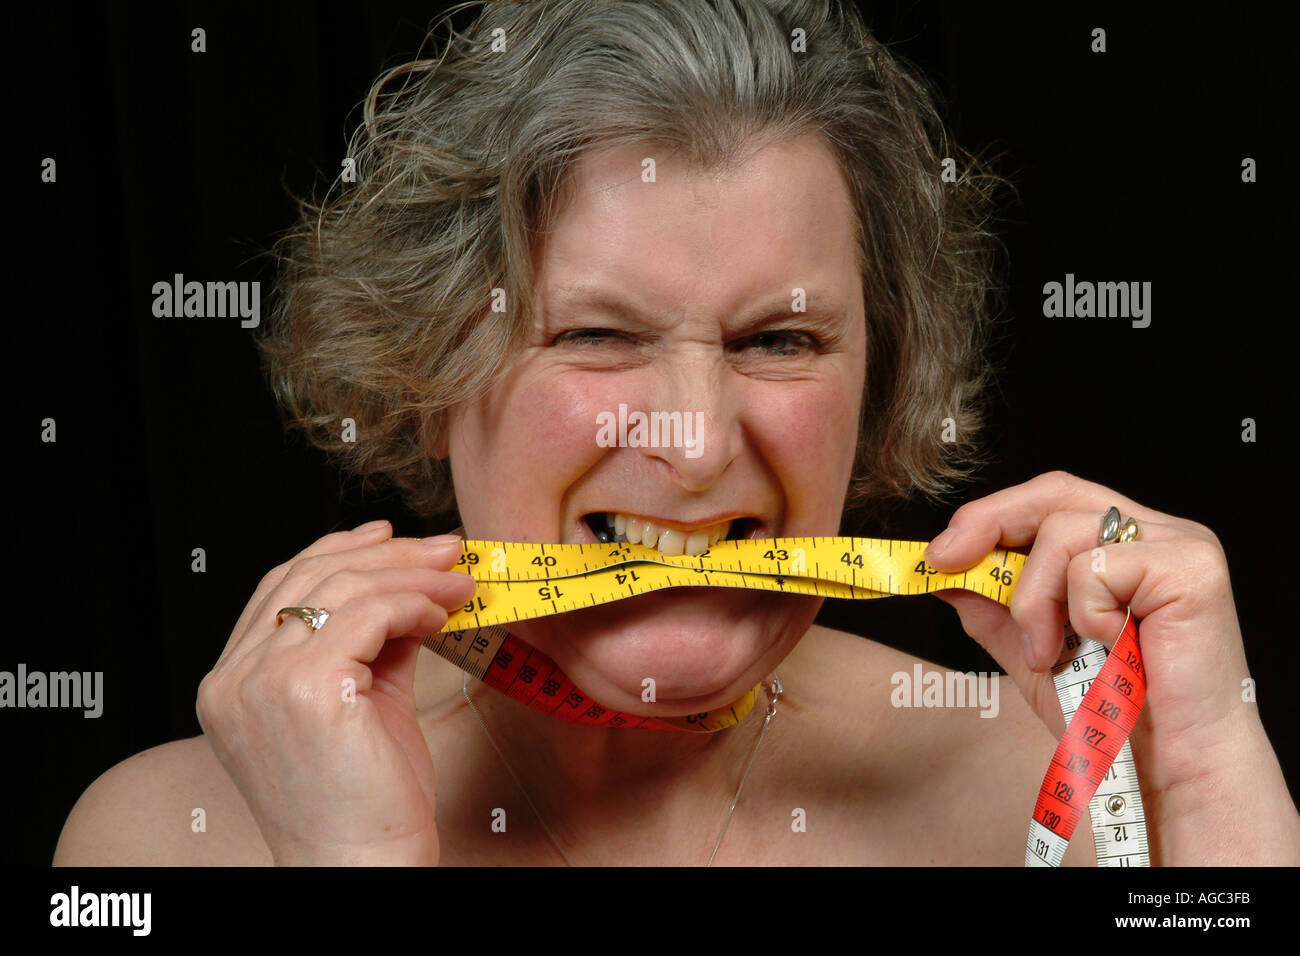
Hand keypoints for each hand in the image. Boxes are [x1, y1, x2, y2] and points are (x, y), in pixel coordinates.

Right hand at [195, 521, 476, 864]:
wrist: (364, 868)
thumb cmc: (365, 801)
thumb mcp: (359, 702)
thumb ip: (370, 642)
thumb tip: (410, 585)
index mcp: (231, 684)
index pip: (278, 588)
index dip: (335, 551)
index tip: (388, 537)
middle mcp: (233, 680)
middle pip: (308, 577)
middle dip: (386, 555)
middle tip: (444, 551)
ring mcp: (261, 684)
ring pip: (343, 589)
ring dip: (413, 576)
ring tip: (459, 582)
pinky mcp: (307, 690)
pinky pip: (369, 615)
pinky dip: (414, 603)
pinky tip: (442, 615)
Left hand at [923, 470, 1299, 863]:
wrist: (1169, 769)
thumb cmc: (1113, 712)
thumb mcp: (1032, 650)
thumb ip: (994, 607)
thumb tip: (943, 571)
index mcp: (1124, 542)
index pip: (1050, 498)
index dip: (990, 515)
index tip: (938, 554)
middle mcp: (1156, 532)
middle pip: (1057, 492)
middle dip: (990, 523)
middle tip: (947, 561)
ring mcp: (1179, 545)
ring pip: (1065, 531)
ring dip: (1034, 598)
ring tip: (1046, 652)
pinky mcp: (1192, 569)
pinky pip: (1099, 566)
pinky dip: (1083, 613)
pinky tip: (1107, 647)